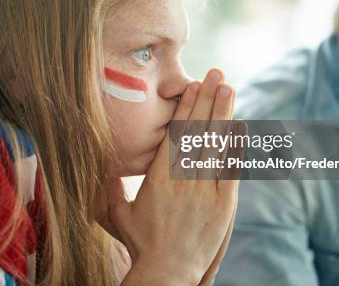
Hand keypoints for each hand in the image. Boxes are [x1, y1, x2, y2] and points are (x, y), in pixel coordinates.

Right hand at [106, 69, 238, 284]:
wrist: (167, 272)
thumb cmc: (141, 242)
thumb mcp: (117, 212)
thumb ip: (109, 186)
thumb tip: (97, 167)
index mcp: (158, 175)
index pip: (176, 132)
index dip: (186, 106)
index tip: (193, 84)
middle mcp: (183, 177)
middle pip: (198, 130)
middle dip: (208, 98)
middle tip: (217, 73)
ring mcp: (205, 190)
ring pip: (217, 144)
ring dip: (224, 114)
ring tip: (229, 89)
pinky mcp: (223, 205)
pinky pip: (232, 169)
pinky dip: (236, 147)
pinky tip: (240, 126)